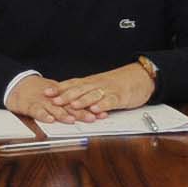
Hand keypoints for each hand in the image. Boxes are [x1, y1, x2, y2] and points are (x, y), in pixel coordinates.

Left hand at [12, 63, 151, 122]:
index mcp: (91, 82)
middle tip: (54, 100)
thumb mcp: (100, 85)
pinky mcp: (120, 96)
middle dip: (66, 95)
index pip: (72, 84)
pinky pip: (110, 101)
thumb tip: (69, 98)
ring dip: (82, 100)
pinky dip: (103, 105)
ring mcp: (108, 90)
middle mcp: (97, 84)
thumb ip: (86, 91)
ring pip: (93, 95)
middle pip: (80, 89)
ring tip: (73, 105)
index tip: (46, 92)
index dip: (59, 88)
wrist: (140, 76)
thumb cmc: (119, 83)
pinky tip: (96, 109)